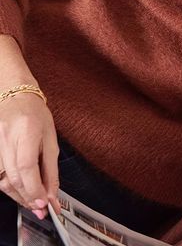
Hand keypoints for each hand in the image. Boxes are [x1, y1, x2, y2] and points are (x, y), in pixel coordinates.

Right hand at [0, 93, 60, 217]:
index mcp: (27, 129)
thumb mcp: (51, 136)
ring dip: (19, 196)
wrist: (14, 98)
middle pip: (14, 177)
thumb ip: (51, 166)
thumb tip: (52, 193)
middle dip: (29, 197)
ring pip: (3, 181)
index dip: (34, 188)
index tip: (45, 202)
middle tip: (42, 208)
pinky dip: (10, 188)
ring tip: (34, 201)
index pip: (27, 165)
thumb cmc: (35, 114)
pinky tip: (21, 190)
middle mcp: (6, 138)